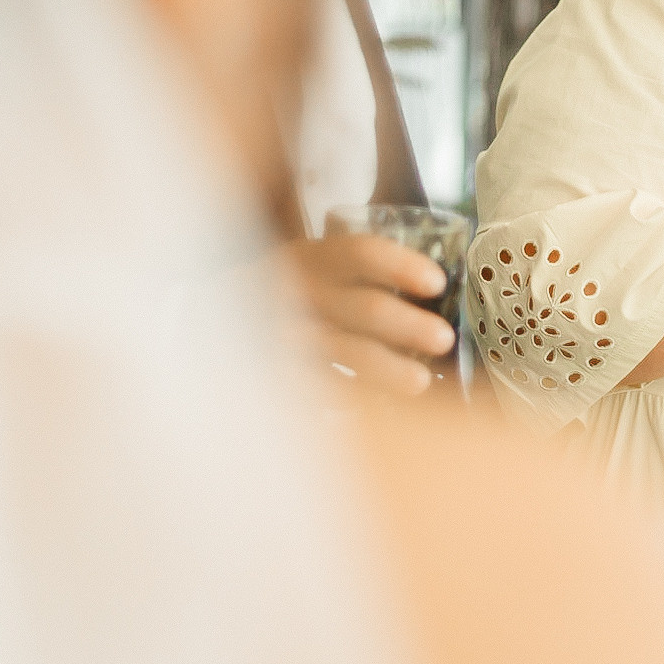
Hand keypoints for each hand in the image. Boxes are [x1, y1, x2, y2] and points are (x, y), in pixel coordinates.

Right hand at [286, 233, 454, 394]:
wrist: (218, 327)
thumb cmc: (292, 297)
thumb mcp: (312, 271)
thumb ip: (359, 275)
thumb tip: (439, 294)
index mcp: (313, 258)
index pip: (362, 253)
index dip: (403, 267)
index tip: (438, 283)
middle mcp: (299, 292)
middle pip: (366, 307)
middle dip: (410, 326)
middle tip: (445, 339)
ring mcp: (287, 334)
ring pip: (348, 352)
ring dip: (391, 369)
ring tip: (422, 382)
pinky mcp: (281, 372)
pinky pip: (325, 386)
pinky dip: (354, 399)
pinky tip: (379, 409)